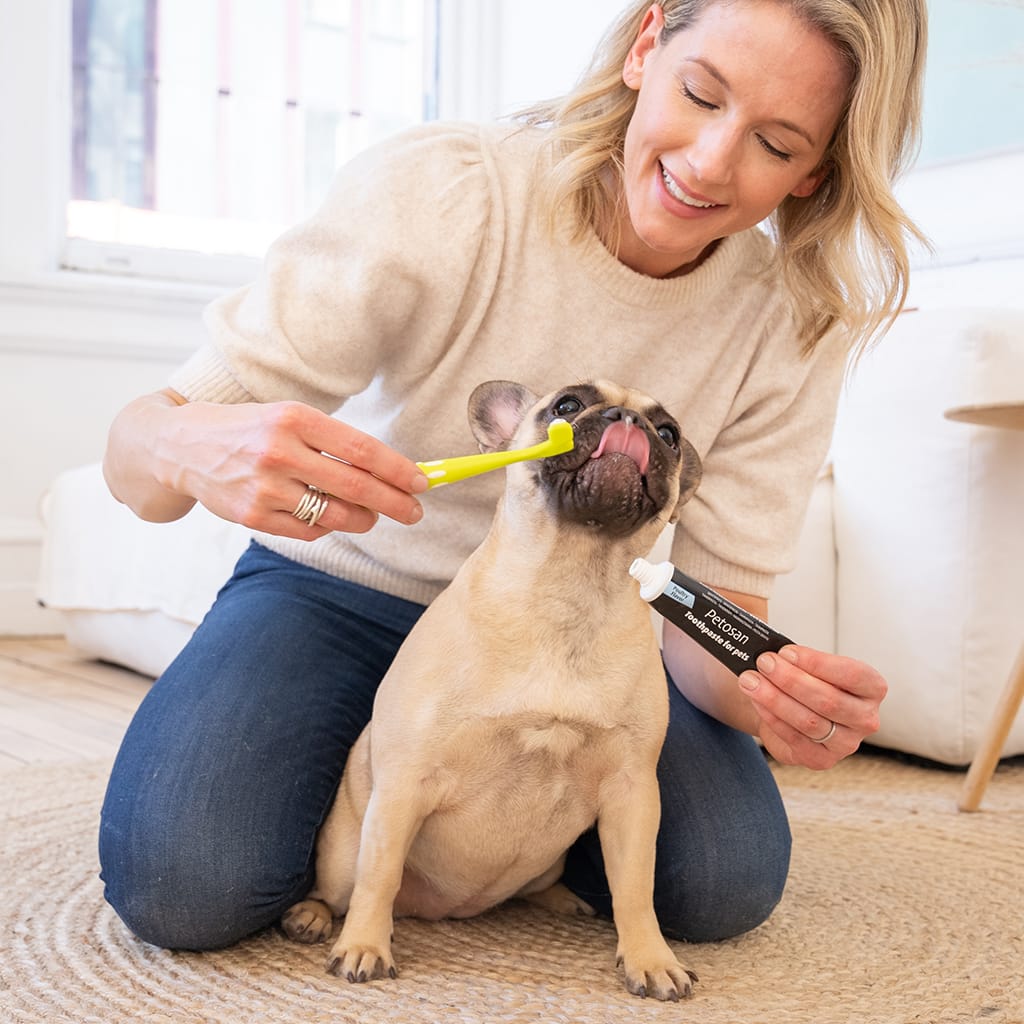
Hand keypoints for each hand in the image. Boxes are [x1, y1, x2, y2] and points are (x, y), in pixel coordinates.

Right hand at [112, 393, 427, 537]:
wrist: (178, 446)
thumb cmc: (247, 429)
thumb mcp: (287, 417)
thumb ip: (332, 441)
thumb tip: (390, 470)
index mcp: (293, 418)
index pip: (361, 448)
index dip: (397, 469)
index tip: (421, 482)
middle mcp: (278, 451)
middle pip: (355, 486)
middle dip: (395, 503)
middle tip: (415, 512)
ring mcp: (263, 486)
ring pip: (335, 514)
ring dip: (364, 519)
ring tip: (373, 516)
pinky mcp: (250, 515)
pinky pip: (308, 530)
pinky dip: (327, 526)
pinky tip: (330, 517)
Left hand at [738, 646, 886, 768]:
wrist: (797, 710)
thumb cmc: (808, 680)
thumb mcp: (809, 662)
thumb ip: (796, 653)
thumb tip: (766, 640)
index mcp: (872, 687)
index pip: (851, 674)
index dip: (817, 663)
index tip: (786, 651)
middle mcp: (866, 718)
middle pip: (828, 700)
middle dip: (790, 679)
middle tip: (763, 662)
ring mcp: (846, 743)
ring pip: (809, 721)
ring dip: (774, 698)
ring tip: (750, 680)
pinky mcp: (822, 759)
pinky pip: (794, 738)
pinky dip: (771, 717)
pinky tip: (756, 700)